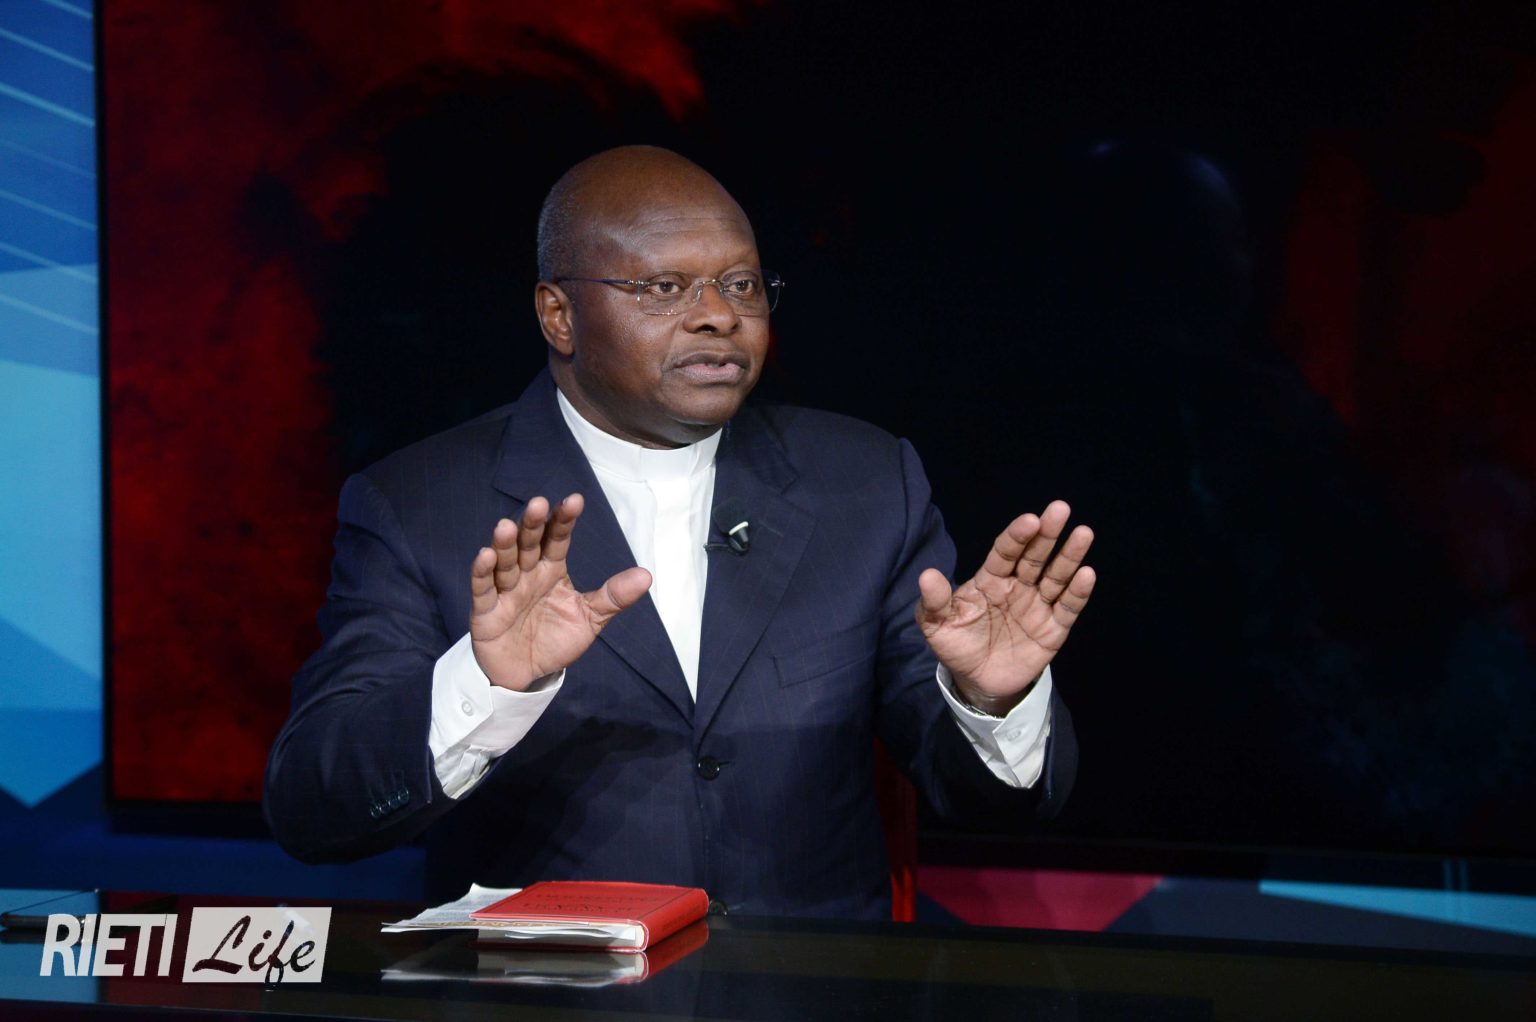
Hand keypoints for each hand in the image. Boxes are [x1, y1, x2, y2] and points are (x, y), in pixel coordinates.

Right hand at [469, 494, 650, 689]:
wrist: (526, 674)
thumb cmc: (555, 639)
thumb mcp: (590, 619)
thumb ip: (613, 597)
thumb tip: (646, 575)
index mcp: (552, 570)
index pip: (558, 540)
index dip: (564, 521)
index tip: (575, 501)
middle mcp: (528, 574)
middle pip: (529, 544)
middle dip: (533, 525)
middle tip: (539, 504)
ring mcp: (505, 590)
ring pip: (505, 562)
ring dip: (505, 544)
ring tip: (507, 526)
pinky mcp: (486, 611)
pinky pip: (482, 589)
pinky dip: (481, 572)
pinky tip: (485, 555)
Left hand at [916, 500, 1095, 715]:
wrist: (977, 681)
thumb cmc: (957, 645)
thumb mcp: (936, 625)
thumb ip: (934, 602)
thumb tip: (926, 576)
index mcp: (991, 579)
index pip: (1005, 551)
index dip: (1017, 536)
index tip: (1030, 520)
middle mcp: (1018, 586)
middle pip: (1035, 556)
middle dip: (1048, 534)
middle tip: (1060, 509)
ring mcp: (1037, 606)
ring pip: (1056, 576)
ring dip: (1070, 556)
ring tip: (1083, 533)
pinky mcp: (1054, 629)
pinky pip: (1067, 608)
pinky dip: (1078, 592)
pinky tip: (1086, 574)